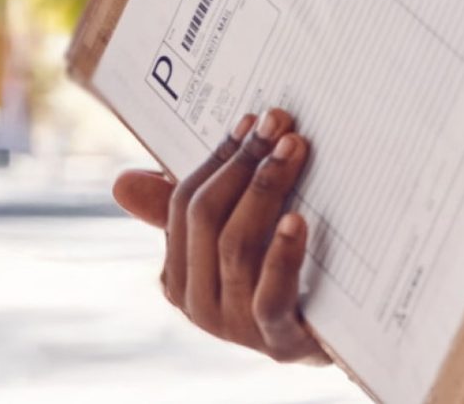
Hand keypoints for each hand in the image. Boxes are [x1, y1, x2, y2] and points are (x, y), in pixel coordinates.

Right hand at [112, 109, 328, 363]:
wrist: (342, 338)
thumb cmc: (282, 279)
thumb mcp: (235, 239)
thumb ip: (188, 210)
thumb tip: (121, 183)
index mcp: (179, 277)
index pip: (184, 204)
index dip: (218, 158)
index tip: (252, 121)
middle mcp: (199, 305)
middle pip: (206, 219)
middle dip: (243, 164)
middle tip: (280, 125)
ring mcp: (235, 327)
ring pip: (236, 247)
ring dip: (265, 190)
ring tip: (293, 152)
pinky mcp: (277, 342)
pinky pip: (271, 296)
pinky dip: (282, 254)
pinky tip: (297, 220)